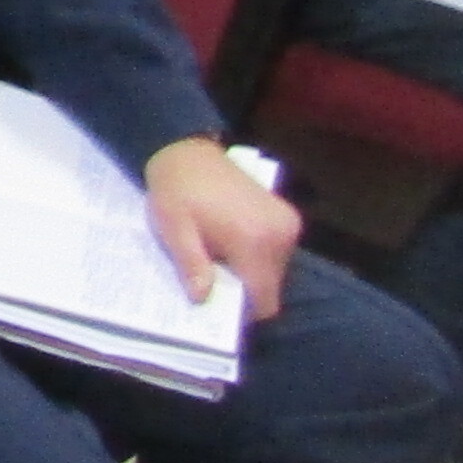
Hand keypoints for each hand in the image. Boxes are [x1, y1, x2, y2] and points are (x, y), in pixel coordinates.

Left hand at [139, 138, 296, 318]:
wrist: (189, 149)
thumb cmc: (177, 189)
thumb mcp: (175, 229)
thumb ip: (192, 265)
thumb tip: (203, 300)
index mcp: (255, 240)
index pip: (264, 300)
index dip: (242, 313)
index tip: (217, 309)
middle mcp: (281, 234)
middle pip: (270, 288)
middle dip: (243, 293)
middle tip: (212, 284)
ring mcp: (288, 222)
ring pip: (275, 272)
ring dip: (249, 274)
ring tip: (217, 261)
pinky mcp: (287, 215)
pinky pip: (276, 252)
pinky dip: (256, 257)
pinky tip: (228, 245)